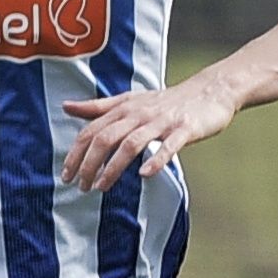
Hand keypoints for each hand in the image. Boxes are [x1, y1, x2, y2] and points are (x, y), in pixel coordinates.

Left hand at [58, 74, 239, 191]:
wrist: (211, 91)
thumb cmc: (168, 101)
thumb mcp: (131, 100)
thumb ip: (99, 107)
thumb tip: (66, 107)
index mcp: (124, 108)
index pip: (92, 131)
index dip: (76, 153)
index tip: (66, 175)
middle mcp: (140, 114)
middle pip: (107, 138)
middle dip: (89, 163)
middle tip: (81, 186)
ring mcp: (163, 122)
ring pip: (132, 144)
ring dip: (113, 167)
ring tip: (101, 186)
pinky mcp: (185, 129)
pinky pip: (169, 146)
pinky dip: (156, 160)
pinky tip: (145, 175)